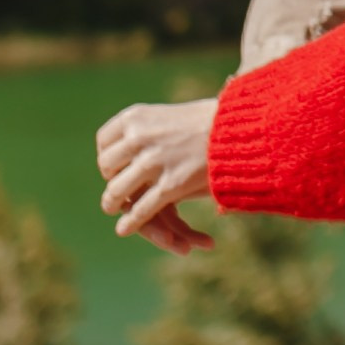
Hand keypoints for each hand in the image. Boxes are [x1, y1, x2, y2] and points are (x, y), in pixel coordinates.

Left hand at [96, 97, 218, 252]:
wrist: (240, 129)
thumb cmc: (210, 120)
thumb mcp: (169, 115)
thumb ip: (147, 130)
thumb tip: (129, 146)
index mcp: (135, 116)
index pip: (104, 141)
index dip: (108, 156)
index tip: (115, 165)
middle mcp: (139, 137)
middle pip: (107, 166)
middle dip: (111, 179)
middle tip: (117, 187)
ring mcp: (153, 161)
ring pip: (118, 189)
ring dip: (112, 202)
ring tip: (112, 208)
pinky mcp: (171, 184)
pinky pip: (142, 208)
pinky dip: (131, 221)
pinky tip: (124, 228)